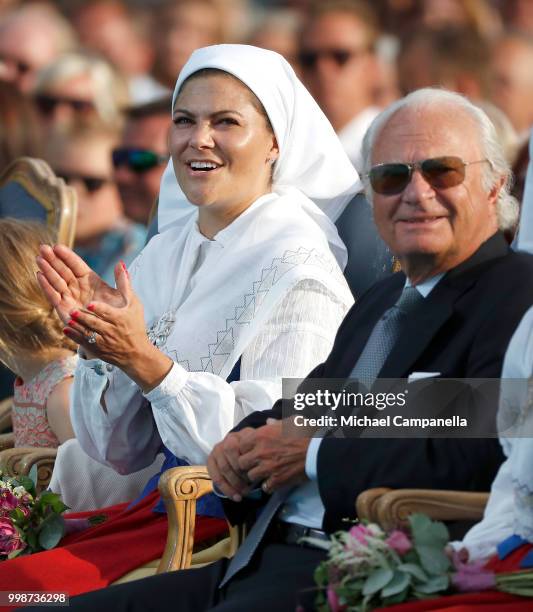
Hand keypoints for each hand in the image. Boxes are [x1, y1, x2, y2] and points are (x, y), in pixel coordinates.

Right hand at [36, 244, 123, 324]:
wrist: (115, 336)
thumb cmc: (120, 315)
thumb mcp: (124, 296)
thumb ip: (122, 280)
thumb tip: (120, 263)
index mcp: (92, 282)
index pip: (77, 266)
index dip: (67, 256)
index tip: (57, 246)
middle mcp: (79, 288)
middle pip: (64, 271)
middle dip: (53, 260)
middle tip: (43, 247)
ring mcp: (71, 298)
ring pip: (57, 281)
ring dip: (47, 270)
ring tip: (39, 258)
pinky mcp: (64, 309)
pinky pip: (53, 296)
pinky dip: (46, 286)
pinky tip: (39, 275)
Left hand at [64, 261, 171, 390]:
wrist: (135, 352)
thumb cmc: (134, 324)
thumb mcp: (133, 303)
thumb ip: (124, 284)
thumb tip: (119, 263)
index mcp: (120, 319)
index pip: (109, 314)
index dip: (100, 309)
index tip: (91, 304)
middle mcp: (111, 331)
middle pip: (96, 323)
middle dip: (84, 317)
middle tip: (73, 310)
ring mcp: (103, 341)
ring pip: (88, 333)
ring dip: (78, 326)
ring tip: (69, 317)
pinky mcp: (96, 349)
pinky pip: (84, 342)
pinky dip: (75, 336)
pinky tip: (66, 328)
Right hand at [207, 429, 255, 501]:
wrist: (241, 449)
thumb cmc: (253, 452)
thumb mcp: (259, 449)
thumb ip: (260, 457)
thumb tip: (263, 474)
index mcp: (242, 436)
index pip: (242, 449)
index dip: (247, 465)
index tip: (255, 476)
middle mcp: (228, 440)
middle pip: (232, 456)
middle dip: (240, 475)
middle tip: (248, 487)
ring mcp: (218, 449)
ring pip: (223, 468)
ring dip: (233, 484)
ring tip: (243, 493)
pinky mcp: (211, 460)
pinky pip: (215, 476)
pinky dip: (225, 489)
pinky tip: (234, 496)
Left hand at [237, 418, 309, 492]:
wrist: (316, 451)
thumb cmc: (304, 433)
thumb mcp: (290, 421)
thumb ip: (275, 422)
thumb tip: (268, 421)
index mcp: (261, 436)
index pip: (240, 445)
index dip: (244, 449)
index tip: (250, 450)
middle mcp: (260, 452)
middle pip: (241, 463)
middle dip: (246, 464)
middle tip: (253, 463)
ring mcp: (267, 468)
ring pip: (250, 476)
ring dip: (256, 475)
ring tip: (263, 473)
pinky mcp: (276, 480)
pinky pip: (265, 487)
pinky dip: (268, 486)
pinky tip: (273, 481)